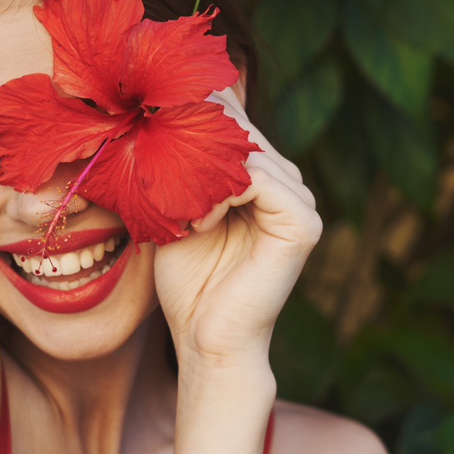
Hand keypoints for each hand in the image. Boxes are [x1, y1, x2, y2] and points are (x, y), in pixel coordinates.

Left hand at [153, 87, 321, 369]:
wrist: (205, 339)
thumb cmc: (187, 282)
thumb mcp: (175, 211)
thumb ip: (181, 168)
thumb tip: (157, 113)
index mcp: (263, 178)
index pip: (233, 123)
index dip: (193, 117)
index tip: (149, 126)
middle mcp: (288, 184)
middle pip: (241, 131)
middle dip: (193, 140)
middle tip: (155, 159)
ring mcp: (301, 202)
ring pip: (248, 152)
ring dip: (201, 172)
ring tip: (176, 208)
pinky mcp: (304, 224)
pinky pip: (260, 179)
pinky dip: (221, 195)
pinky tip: (200, 223)